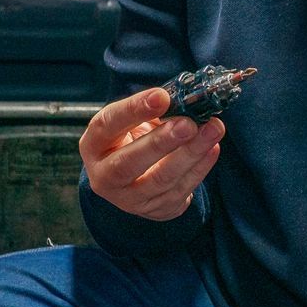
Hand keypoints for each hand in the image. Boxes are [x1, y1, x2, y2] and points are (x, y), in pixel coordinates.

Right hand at [79, 86, 224, 220]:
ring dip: (191, 153)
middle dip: (161, 142)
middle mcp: (105, 177)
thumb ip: (152, 109)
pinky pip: (181, 190)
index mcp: (94, 145)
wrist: (136, 178)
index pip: (108, 126)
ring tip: (212, 130)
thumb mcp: (133, 121)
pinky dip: (200, 167)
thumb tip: (182, 100)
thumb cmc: (133, 138)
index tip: (162, 97)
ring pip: (161, 179)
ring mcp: (129, 199)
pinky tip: (212, 148)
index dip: (134, 110)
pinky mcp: (156, 210)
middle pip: (129, 162)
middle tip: (188, 124)